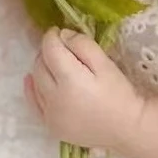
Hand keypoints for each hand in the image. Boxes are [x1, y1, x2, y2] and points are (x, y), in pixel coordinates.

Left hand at [25, 27, 144, 149]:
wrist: (125, 127)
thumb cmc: (119, 92)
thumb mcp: (106, 63)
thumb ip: (83, 45)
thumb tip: (63, 35)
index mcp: (69, 80)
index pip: (50, 50)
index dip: (52, 36)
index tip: (58, 30)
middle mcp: (54, 98)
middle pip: (40, 65)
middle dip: (47, 51)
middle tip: (61, 46)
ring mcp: (50, 114)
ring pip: (36, 82)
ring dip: (42, 68)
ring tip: (56, 62)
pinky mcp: (51, 126)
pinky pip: (34, 103)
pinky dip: (32, 89)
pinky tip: (31, 80)